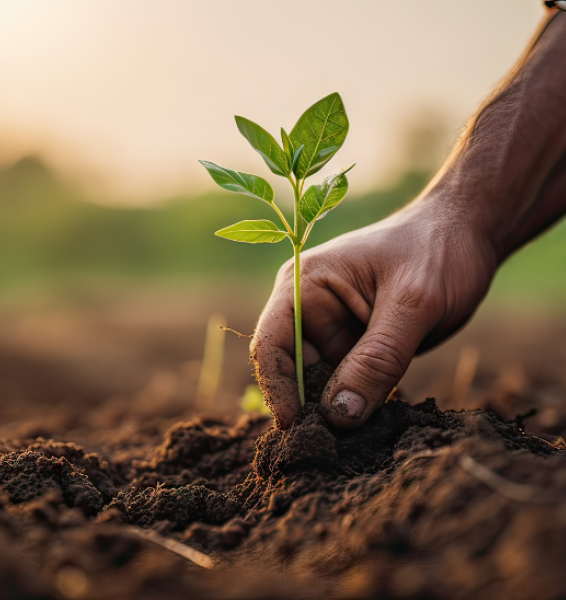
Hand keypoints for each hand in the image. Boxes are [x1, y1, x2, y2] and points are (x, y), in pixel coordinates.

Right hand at [250, 199, 497, 428]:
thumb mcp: (412, 303)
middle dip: (308, 410)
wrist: (466, 235)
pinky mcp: (356, 348)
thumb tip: (339, 416)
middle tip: (331, 450)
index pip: (271, 344)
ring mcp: (332, 331)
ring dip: (335, 413)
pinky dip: (357, 407)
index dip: (277, 389)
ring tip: (355, 445)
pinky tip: (372, 428)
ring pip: (320, 385)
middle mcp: (309, 310)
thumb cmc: (437, 251)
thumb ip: (377, 359)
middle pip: (292, 371)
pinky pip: (347, 385)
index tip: (298, 431)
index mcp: (304, 286)